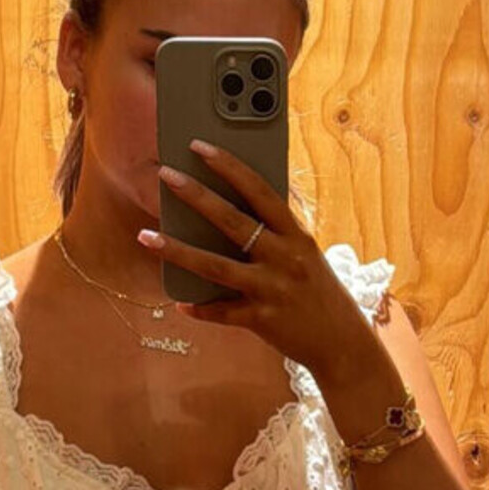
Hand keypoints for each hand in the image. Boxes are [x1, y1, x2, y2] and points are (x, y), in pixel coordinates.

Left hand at [141, 139, 379, 386]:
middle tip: (166, 176)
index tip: (200, 147)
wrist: (342, 342)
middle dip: (196, 196)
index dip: (229, 166)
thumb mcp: (304, 256)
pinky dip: (201, 308)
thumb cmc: (318, 293)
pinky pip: (223, 313)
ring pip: (216, 267)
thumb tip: (230, 214)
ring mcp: (272, 289)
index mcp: (296, 235)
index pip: (260, 190)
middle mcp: (284, 257)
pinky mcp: (263, 320)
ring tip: (147, 237)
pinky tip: (180, 303)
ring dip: (178, 251)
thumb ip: (275, 236)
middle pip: (232, 221)